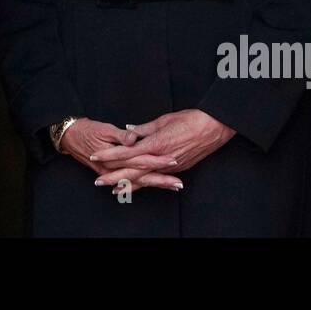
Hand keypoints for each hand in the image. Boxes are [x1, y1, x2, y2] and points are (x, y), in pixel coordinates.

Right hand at [55, 118, 179, 192]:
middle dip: (161, 180)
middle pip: (142, 176)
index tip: (174, 160)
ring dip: (156, 183)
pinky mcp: (110, 173)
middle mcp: (114, 168)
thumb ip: (121, 135)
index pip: (140, 160)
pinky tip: (154, 186)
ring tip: (174, 186)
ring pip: (137, 181)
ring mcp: (111, 173)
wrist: (69, 137)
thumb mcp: (104, 129)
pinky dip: (141, 185)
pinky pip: (128, 182)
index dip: (158, 161)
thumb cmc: (87, 130)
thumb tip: (134, 138)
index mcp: (114, 157)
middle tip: (179, 183)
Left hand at [89, 109, 236, 193]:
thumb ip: (145, 128)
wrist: (215, 127)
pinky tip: (137, 188)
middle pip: (133, 170)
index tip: (96, 156)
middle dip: (114, 176)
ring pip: (145, 178)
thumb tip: (130, 132)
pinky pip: (157, 178)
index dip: (110, 155)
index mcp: (155, 143)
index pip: (127, 151)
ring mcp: (170, 166)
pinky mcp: (179, 169)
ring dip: (128, 184)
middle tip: (98, 181)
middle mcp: (161, 158)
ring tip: (113, 190)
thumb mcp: (164, 120)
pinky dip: (145, 184)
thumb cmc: (191, 119)